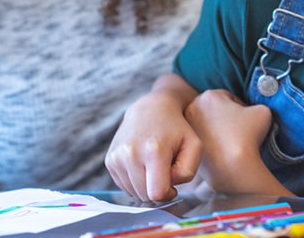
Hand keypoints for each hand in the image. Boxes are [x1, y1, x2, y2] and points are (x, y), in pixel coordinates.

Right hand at [106, 74, 200, 201]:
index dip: (168, 194)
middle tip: (166, 171)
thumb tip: (168, 188)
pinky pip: (124, 186)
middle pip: (145, 195)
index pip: (157, 193)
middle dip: (158, 189)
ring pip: (133, 193)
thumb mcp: (194, 145)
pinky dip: (136, 181)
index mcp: (154, 150)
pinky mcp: (109, 160)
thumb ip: (188, 171)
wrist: (151, 109)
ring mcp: (117, 157)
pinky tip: (144, 165)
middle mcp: (131, 154)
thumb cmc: (177, 129)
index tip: (174, 184)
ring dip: (146, 186)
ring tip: (155, 166)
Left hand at [185, 89, 272, 192]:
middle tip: (240, 130)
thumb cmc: (247, 136)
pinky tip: (225, 152)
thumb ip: (256, 106)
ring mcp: (188, 130)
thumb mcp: (262, 112)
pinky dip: (213, 146)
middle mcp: (192, 109)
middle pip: (214, 111)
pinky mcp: (188, 147)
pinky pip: (204, 142)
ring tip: (232, 142)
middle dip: (226, 118)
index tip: (248, 119)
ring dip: (218, 131)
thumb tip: (252, 113)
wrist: (233, 168)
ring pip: (207, 126)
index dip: (242, 108)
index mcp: (209, 96)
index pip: (229, 98)